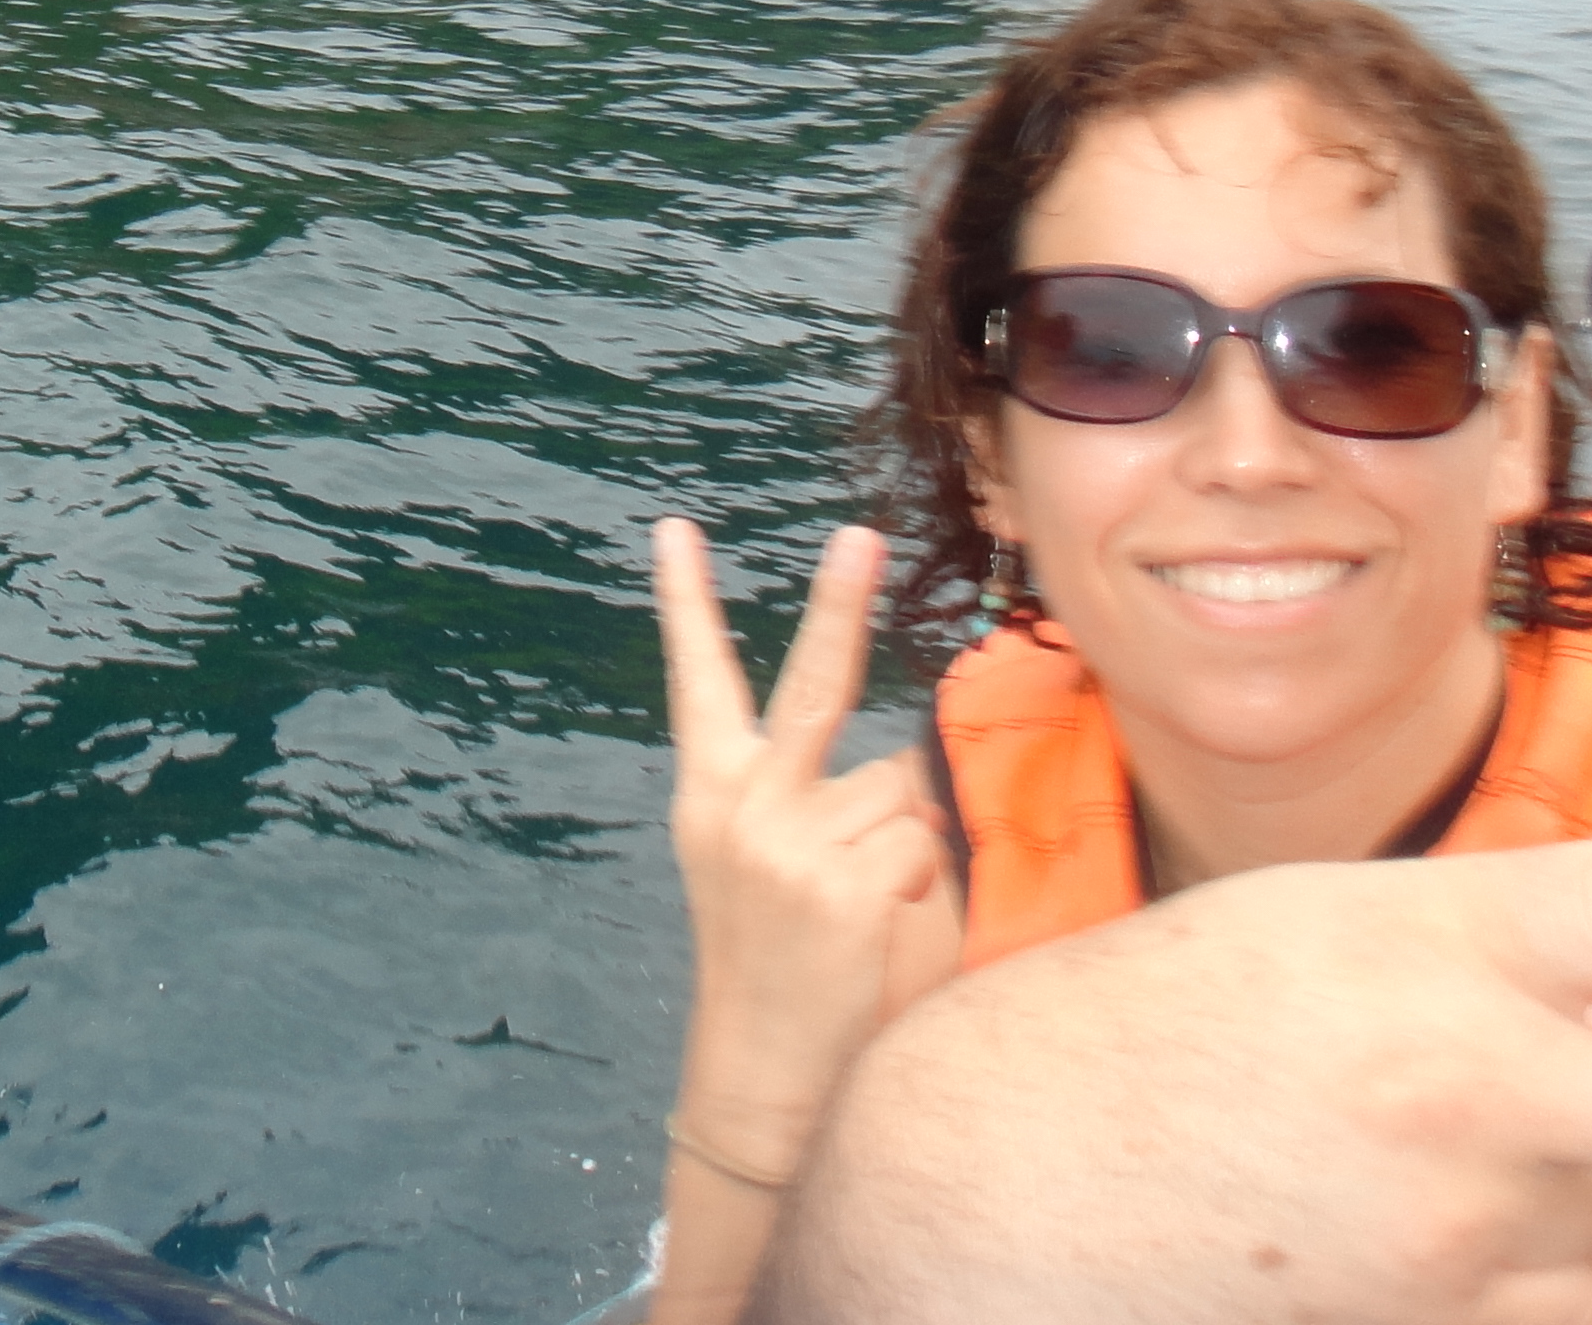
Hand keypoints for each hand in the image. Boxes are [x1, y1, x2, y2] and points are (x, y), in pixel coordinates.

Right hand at [655, 518, 964, 1181]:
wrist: (761, 1060)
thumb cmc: (770, 948)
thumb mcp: (751, 857)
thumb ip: (804, 794)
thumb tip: (903, 767)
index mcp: (710, 791)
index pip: (698, 681)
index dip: (686, 602)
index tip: (673, 530)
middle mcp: (743, 805)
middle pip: (812, 684)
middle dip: (836, 602)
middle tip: (859, 533)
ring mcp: (792, 843)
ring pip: (896, 788)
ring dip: (897, 836)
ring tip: (851, 901)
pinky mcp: (847, 885)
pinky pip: (918, 843)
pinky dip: (913, 881)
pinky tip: (867, 926)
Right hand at [755, 816, 1591, 1323]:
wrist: (962, 1203)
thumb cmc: (1130, 1039)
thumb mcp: (1318, 948)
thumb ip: (1497, 978)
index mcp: (1433, 944)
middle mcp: (1469, 1092)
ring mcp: (1458, 1238)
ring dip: (1528, 1198)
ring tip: (1343, 1168)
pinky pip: (1532, 1302)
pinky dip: (1474, 1274)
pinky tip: (1340, 1242)